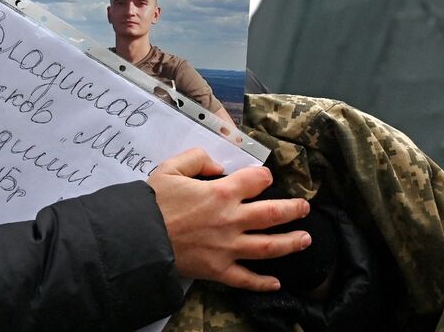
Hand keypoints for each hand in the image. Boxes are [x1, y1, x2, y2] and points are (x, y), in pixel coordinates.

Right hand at [147, 148, 311, 291]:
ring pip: (269, 246)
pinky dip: (263, 283)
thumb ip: (197, 159)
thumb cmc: (153, 203)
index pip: (256, 180)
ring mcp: (228, 247)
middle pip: (273, 214)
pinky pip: (246, 279)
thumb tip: (217, 165)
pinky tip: (276, 283)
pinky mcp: (219, 270)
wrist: (137, 238)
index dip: (263, 177)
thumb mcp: (171, 168)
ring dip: (291, 243)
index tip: (265, 178)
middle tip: (305, 208)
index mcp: (221, 192)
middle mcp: (231, 220)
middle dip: (294, 210)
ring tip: (306, 239)